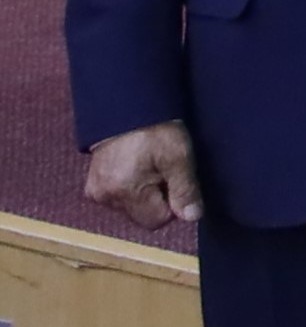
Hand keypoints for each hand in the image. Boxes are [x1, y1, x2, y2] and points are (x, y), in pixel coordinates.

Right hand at [79, 121, 198, 229]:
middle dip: (158, 199)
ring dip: (145, 193)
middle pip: (142, 215)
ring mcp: (95, 191)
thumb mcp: (179, 157)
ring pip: (132, 207)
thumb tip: (191, 217)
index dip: (173, 204)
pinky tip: (136, 167)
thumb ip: (186, 190)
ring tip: (149, 166)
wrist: (126, 106)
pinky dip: (131, 187)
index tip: (175, 181)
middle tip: (163, 171)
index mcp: (124, 191)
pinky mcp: (93, 184)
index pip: (157, 220)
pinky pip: (119, 197)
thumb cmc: (155, 129)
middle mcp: (104, 196)